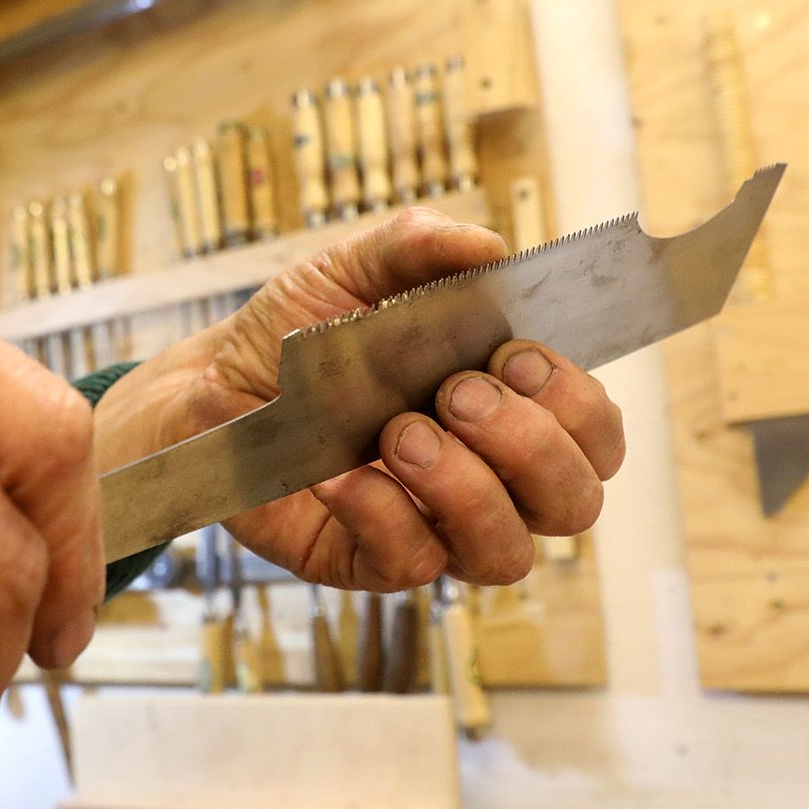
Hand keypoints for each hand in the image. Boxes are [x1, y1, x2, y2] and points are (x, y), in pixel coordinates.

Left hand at [95, 208, 623, 589]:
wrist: (212, 382)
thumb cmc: (301, 332)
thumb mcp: (354, 269)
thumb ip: (420, 245)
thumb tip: (491, 248)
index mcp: (508, 411)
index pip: (595, 437)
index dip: (577, 405)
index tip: (516, 355)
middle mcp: (487, 479)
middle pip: (573, 503)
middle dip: (530, 446)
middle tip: (455, 393)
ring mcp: (431, 527)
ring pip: (506, 553)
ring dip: (466, 489)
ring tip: (400, 434)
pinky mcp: (367, 560)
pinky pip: (410, 562)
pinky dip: (381, 512)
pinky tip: (338, 473)